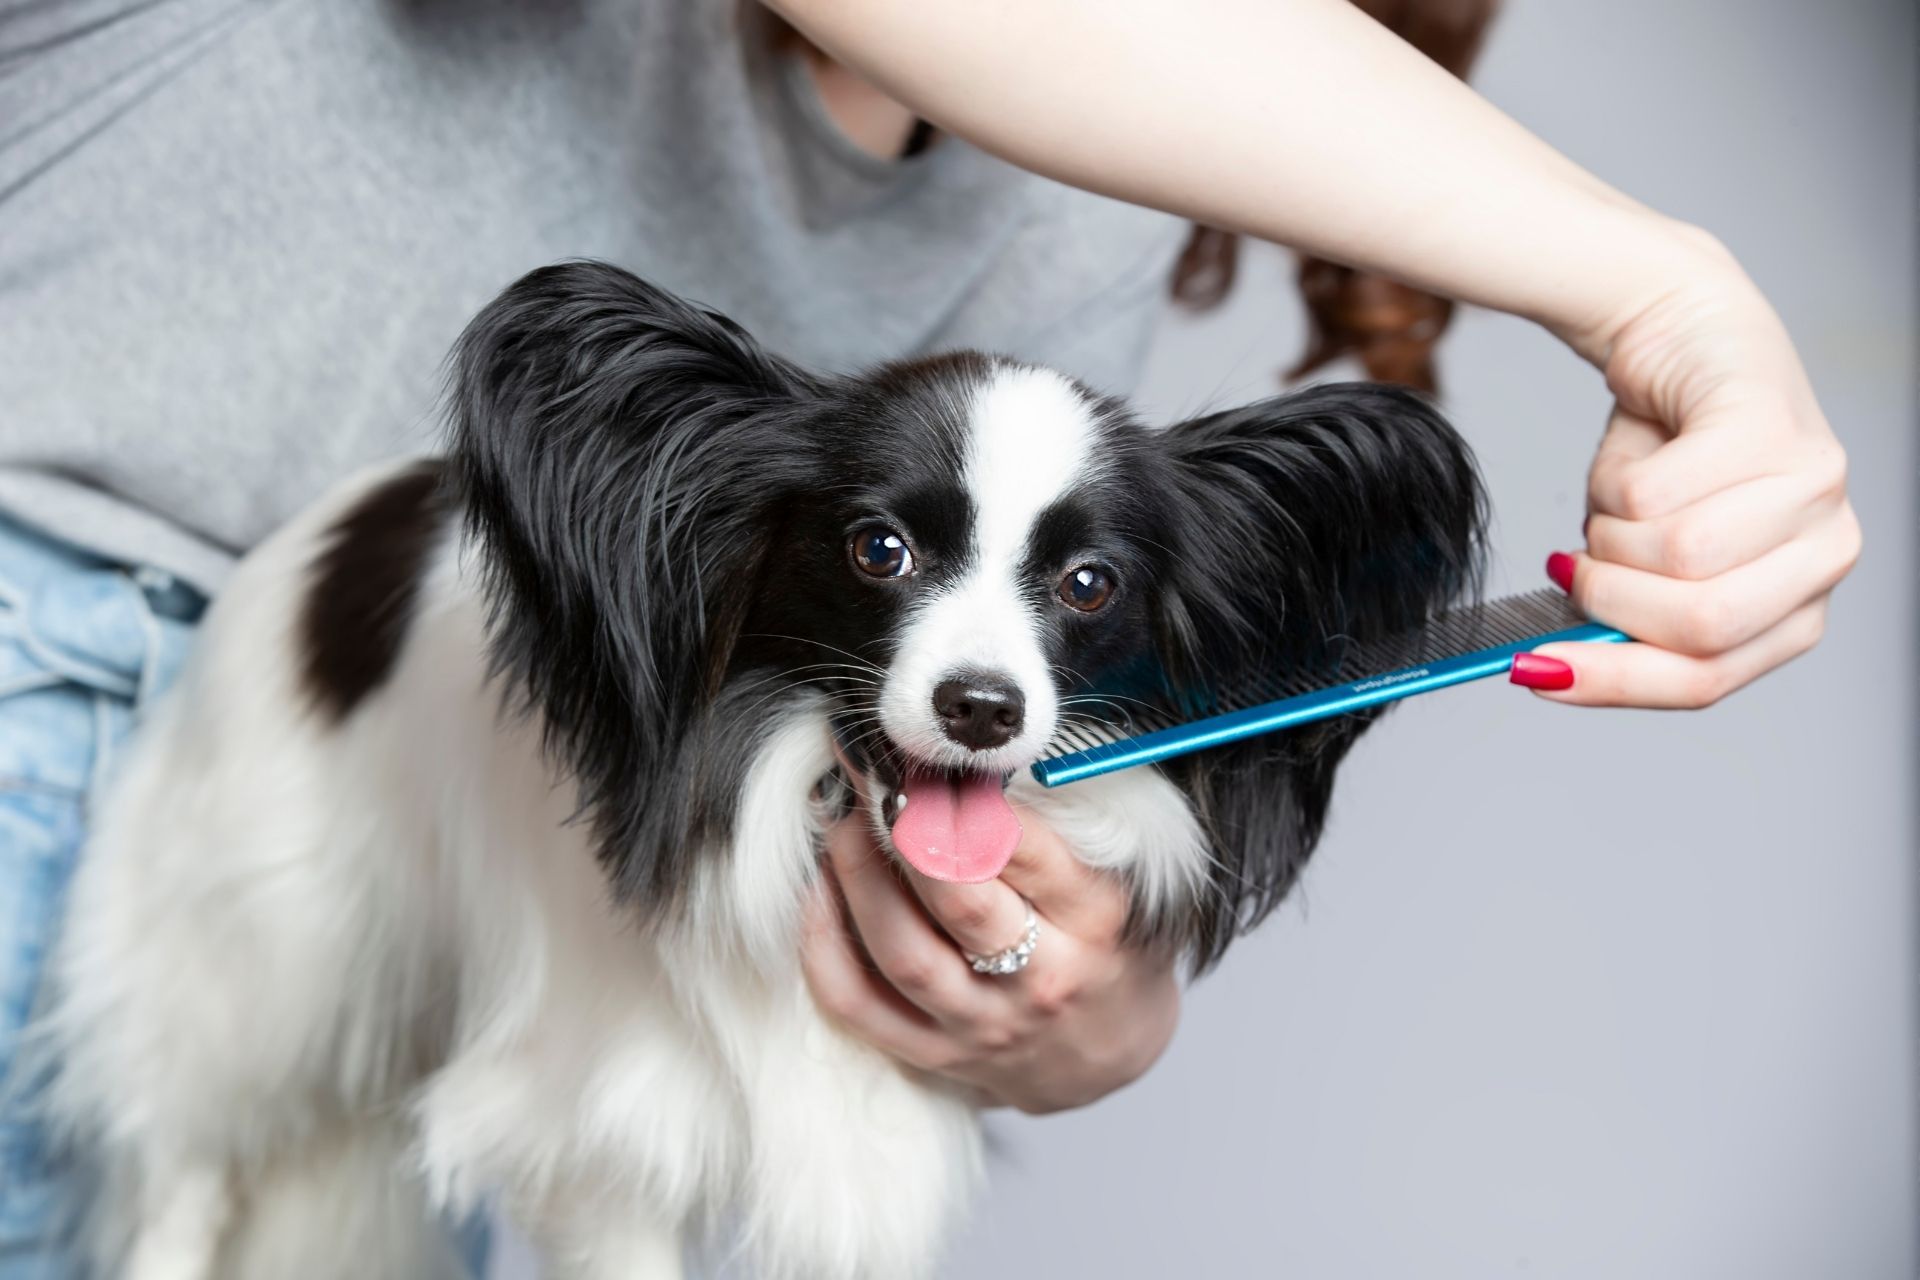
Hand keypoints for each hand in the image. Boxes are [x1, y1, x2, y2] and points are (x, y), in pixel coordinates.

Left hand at [800, 771, 1179, 1114]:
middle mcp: (1040, 978)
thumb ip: (1053, 829)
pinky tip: (820, 889)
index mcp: (1093, 919)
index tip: (926, 754)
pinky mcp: (936, 1054)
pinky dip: (824, 944)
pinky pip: (858, 1004)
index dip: (963, 795)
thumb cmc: (1106, 946)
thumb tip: (964, 766)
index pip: (1023, 849)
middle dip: (905, 829)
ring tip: (843, 821)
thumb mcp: (1113, 881)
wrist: (1105, 1052)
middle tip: (873, 777)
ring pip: (902, 951)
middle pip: (959, 901)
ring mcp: (983, 1023)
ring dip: (859, 876)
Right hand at [1518, 270, 1861, 706]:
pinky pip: (1658, 492)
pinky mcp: (1774, 429)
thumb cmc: (1665, 459)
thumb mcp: (1639, 564)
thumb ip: (1621, 625)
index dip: (1613, 682)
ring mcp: (1814, 490)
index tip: (1536, 672)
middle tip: (1575, 563)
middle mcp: (1828, 555)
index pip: (1706, 678)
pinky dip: (1616, 476)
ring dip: (1610, 529)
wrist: (1681, 336)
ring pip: (1677, 557)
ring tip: (1619, 500)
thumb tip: (1547, 673)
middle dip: (1610, 598)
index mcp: (1797, 610)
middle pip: (1698, 626)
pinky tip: (1639, 451)